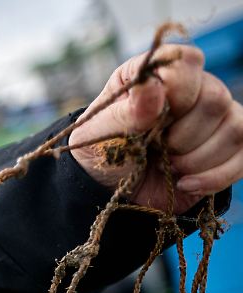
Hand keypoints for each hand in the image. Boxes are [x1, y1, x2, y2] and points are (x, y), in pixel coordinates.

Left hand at [70, 44, 242, 214]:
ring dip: (195, 160)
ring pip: (235, 129)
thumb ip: (128, 111)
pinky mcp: (230, 146)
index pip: (188, 63)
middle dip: (182, 137)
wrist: (112, 192)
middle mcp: (194, 88)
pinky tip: (184, 183)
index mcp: (156, 74)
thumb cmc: (103, 153)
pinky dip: (213, 177)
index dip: (177, 92)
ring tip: (168, 166)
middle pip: (216, 98)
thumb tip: (152, 83)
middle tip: (155, 149)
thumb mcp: (101, 134)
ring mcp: (217, 117)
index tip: (152, 120)